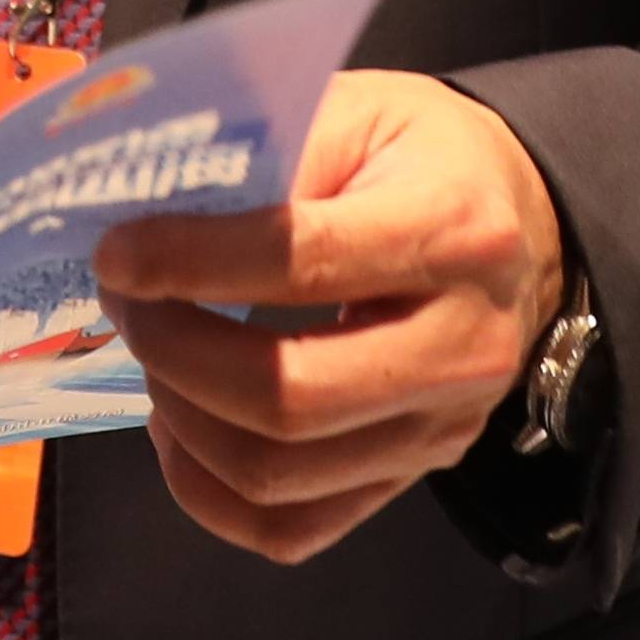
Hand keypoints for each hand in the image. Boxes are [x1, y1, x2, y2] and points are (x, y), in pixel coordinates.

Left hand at [96, 70, 562, 561]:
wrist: (521, 227)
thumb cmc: (420, 157)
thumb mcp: (358, 110)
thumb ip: (268, 153)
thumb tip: (147, 212)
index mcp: (454, 231)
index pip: (303, 264)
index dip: (189, 263)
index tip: (118, 251)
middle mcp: (463, 346)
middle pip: (287, 398)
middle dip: (172, 353)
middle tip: (126, 302)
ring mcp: (442, 429)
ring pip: (276, 475)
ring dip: (181, 418)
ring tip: (154, 352)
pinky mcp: (412, 477)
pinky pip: (290, 529)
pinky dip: (207, 490)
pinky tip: (180, 423)